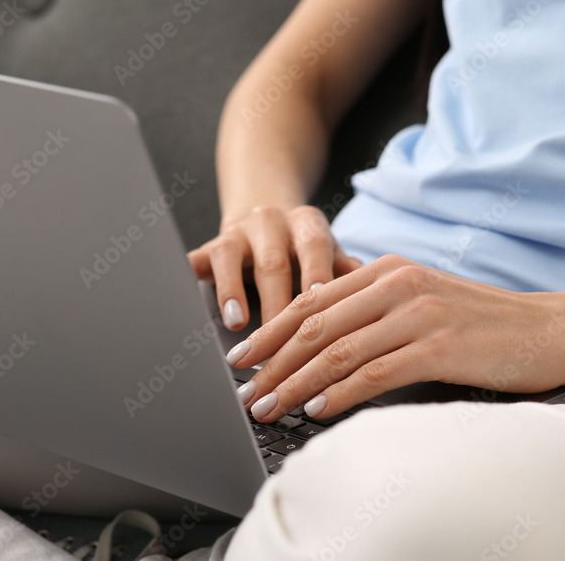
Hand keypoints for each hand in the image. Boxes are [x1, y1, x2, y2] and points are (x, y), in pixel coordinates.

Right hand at [188, 205, 362, 328]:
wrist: (268, 217)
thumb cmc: (308, 249)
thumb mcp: (332, 255)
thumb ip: (348, 274)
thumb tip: (376, 300)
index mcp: (308, 223)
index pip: (315, 250)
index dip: (316, 279)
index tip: (321, 311)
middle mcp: (271, 221)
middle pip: (273, 262)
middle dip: (275, 305)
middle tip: (280, 346)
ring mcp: (237, 231)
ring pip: (230, 256)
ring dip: (232, 291)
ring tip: (237, 324)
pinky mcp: (209, 244)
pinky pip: (196, 259)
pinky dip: (190, 277)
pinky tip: (187, 300)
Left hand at [228, 254, 564, 422]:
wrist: (550, 329)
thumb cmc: (483, 321)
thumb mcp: (421, 297)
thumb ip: (373, 304)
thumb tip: (319, 326)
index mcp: (386, 269)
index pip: (311, 300)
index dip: (271, 329)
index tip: (244, 355)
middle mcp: (396, 284)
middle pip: (314, 325)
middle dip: (272, 360)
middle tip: (244, 388)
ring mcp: (416, 314)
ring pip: (336, 351)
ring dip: (295, 384)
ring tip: (268, 405)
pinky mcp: (437, 346)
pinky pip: (373, 373)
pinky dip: (339, 394)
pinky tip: (317, 409)